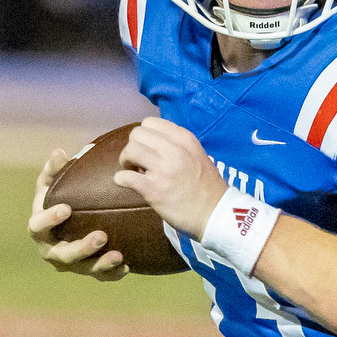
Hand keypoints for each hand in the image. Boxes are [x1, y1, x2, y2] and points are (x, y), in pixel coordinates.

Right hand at [27, 150, 127, 282]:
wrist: (72, 220)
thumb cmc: (60, 197)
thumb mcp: (53, 182)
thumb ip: (54, 169)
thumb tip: (59, 152)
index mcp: (39, 227)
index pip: (37, 226)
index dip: (49, 219)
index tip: (66, 208)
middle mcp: (51, 250)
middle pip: (62, 255)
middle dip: (81, 248)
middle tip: (101, 236)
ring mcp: (70, 264)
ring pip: (83, 269)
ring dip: (100, 264)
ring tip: (118, 254)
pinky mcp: (87, 270)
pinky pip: (100, 277)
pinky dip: (112, 273)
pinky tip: (126, 266)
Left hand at [114, 117, 226, 239]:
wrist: (215, 214)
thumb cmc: (207, 187)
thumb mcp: (198, 155)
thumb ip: (178, 146)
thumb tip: (153, 145)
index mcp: (185, 139)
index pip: (151, 122)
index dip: (145, 135)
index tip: (148, 148)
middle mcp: (173, 150)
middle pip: (137, 134)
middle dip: (133, 146)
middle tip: (138, 161)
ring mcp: (163, 169)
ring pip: (129, 151)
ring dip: (126, 161)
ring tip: (133, 171)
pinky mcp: (153, 189)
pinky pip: (125, 176)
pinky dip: (121, 179)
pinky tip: (126, 183)